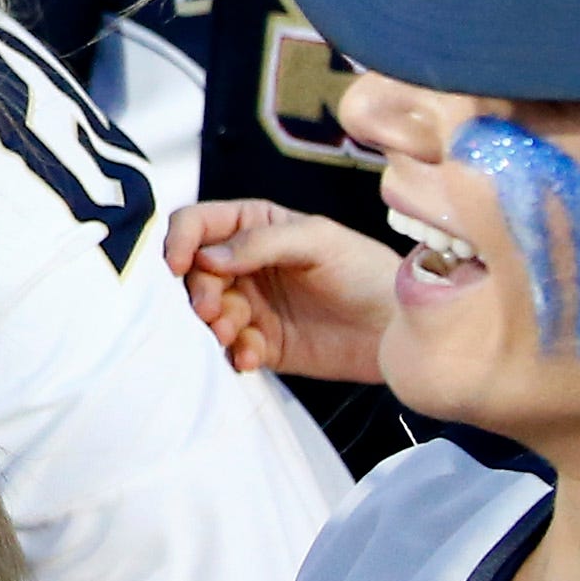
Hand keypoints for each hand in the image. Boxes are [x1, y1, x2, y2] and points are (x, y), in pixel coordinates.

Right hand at [166, 198, 396, 381]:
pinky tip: (254, 356)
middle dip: (199, 292)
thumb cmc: (368, 271)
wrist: (400, 327)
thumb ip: (261, 242)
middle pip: (195, 273)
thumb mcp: (319, 241)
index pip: (198, 224)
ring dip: (217, 325)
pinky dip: (236, 353)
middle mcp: (246, 264)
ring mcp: (252, 305)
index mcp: (255, 227)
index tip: (179, 266)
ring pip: (208, 313)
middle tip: (215, 310)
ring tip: (240, 334)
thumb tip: (208, 257)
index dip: (180, 240)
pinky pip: (231, 349)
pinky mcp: (263, 344)